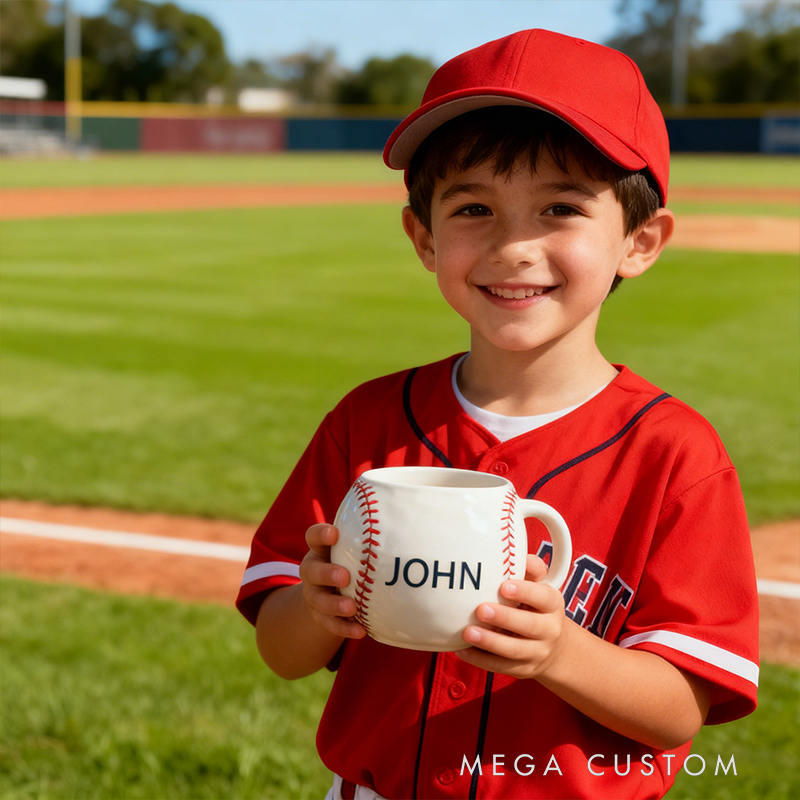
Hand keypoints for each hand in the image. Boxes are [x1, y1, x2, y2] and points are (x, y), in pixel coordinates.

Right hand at [299, 523, 366, 640]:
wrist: (329, 593)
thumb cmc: (349, 561)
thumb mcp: (352, 548)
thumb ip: (369, 536)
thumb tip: (405, 521)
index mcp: (320, 550)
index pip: (313, 537)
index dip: (320, 534)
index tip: (335, 533)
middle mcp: (313, 571)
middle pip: (311, 570)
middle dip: (327, 573)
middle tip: (344, 577)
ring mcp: (315, 595)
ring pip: (318, 600)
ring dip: (334, 605)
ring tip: (351, 608)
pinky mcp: (321, 616)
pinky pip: (330, 624)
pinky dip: (345, 628)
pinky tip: (360, 630)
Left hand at [456, 555, 566, 678]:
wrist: (554, 647)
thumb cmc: (537, 607)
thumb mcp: (539, 587)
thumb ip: (531, 570)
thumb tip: (522, 556)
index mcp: (552, 604)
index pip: (543, 597)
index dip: (525, 592)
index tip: (503, 586)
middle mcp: (549, 630)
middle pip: (529, 626)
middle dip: (504, 618)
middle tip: (481, 609)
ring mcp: (537, 652)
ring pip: (514, 650)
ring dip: (490, 642)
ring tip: (468, 632)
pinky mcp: (523, 669)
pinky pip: (501, 667)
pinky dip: (480, 660)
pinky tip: (462, 649)